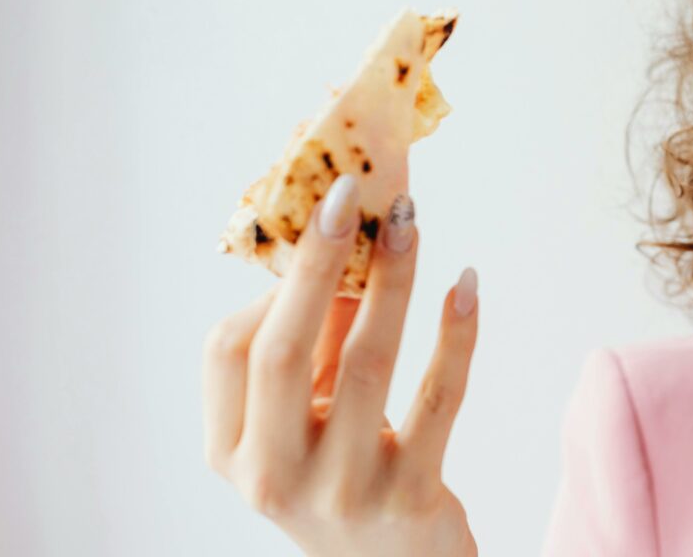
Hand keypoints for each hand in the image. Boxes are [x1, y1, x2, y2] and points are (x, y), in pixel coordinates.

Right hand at [203, 174, 481, 556]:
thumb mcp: (308, 418)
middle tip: (352, 194)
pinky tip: (464, 287)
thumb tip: (342, 237)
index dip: (274, 283)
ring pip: (366, 364)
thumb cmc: (346, 474)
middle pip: (282, 351)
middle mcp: (273, 477)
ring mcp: (339, 492)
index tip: (321, 222)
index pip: (228, 351)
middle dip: (317, 262)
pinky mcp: (408, 499)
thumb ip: (314, 342)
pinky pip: (438, 400)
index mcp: (232, 453)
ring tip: (410, 223)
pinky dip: (455, 336)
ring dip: (391, 282)